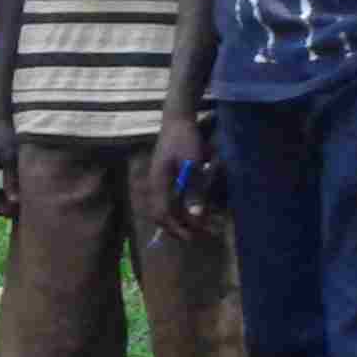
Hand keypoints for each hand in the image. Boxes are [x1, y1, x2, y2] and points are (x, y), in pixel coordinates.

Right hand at [148, 111, 214, 241]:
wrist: (178, 121)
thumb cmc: (185, 139)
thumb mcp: (193, 164)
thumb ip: (194, 190)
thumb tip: (195, 215)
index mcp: (158, 183)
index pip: (162, 214)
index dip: (176, 228)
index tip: (193, 236)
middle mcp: (155, 186)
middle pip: (161, 215)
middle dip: (179, 228)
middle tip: (199, 235)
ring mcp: (159, 182)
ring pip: (166, 209)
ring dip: (183, 219)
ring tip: (202, 225)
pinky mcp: (166, 179)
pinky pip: (171, 200)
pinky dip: (183, 208)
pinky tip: (197, 209)